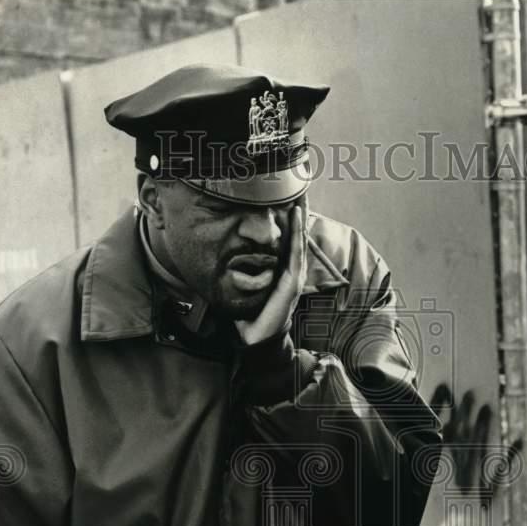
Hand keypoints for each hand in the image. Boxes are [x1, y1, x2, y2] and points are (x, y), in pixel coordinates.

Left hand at [234, 198, 306, 344]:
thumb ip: (243, 273)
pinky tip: (298, 218)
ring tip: (301, 197)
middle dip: (299, 214)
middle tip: (301, 189)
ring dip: (301, 218)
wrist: (257, 336)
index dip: (290, 222)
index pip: (288, 241)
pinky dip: (298, 234)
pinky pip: (296, 252)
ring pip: (299, 240)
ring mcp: (294, 275)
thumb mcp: (246, 287)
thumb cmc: (251, 313)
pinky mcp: (292, 281)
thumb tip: (225, 258)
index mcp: (281, 271)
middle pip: (297, 236)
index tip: (290, 200)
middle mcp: (291, 271)